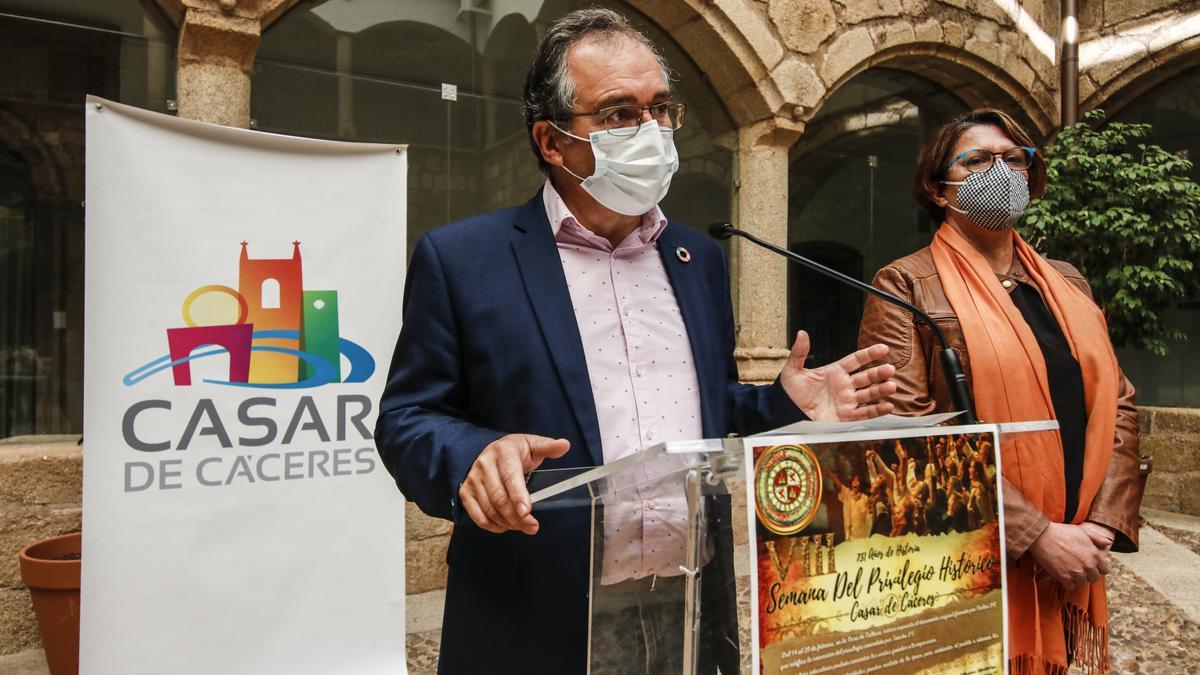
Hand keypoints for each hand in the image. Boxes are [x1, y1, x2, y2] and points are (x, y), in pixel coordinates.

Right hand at [458, 434, 570, 534]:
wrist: (492, 451)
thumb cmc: (515, 451)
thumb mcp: (532, 445)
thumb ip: (548, 447)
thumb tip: (564, 445)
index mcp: (504, 452)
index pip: (511, 477)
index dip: (519, 496)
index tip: (527, 512)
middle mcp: (484, 464)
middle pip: (499, 497)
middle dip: (517, 517)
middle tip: (532, 526)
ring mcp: (473, 479)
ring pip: (489, 509)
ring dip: (507, 523)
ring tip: (523, 526)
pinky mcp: (466, 491)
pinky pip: (477, 515)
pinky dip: (491, 525)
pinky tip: (505, 526)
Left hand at [780, 330, 896, 421]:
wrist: (786, 411)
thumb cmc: (789, 390)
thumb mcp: (792, 369)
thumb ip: (799, 352)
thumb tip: (802, 333)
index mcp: (835, 371)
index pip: (856, 360)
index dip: (869, 354)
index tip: (883, 348)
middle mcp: (844, 385)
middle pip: (866, 377)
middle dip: (878, 373)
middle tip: (890, 369)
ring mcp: (846, 401)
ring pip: (868, 394)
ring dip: (881, 390)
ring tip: (891, 386)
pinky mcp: (845, 416)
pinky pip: (864, 413)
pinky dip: (877, 410)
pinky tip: (888, 406)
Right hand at [1027, 522, 1110, 590]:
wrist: (1042, 536)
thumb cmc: (1061, 532)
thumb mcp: (1082, 531)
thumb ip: (1097, 538)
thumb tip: (1107, 543)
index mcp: (1095, 554)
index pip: (1105, 570)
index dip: (1098, 568)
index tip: (1091, 566)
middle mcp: (1088, 565)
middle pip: (1094, 578)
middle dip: (1087, 574)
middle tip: (1079, 568)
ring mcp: (1076, 572)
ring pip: (1082, 583)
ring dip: (1077, 579)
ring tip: (1070, 572)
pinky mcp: (1064, 577)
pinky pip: (1071, 587)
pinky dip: (1067, 583)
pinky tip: (1063, 575)